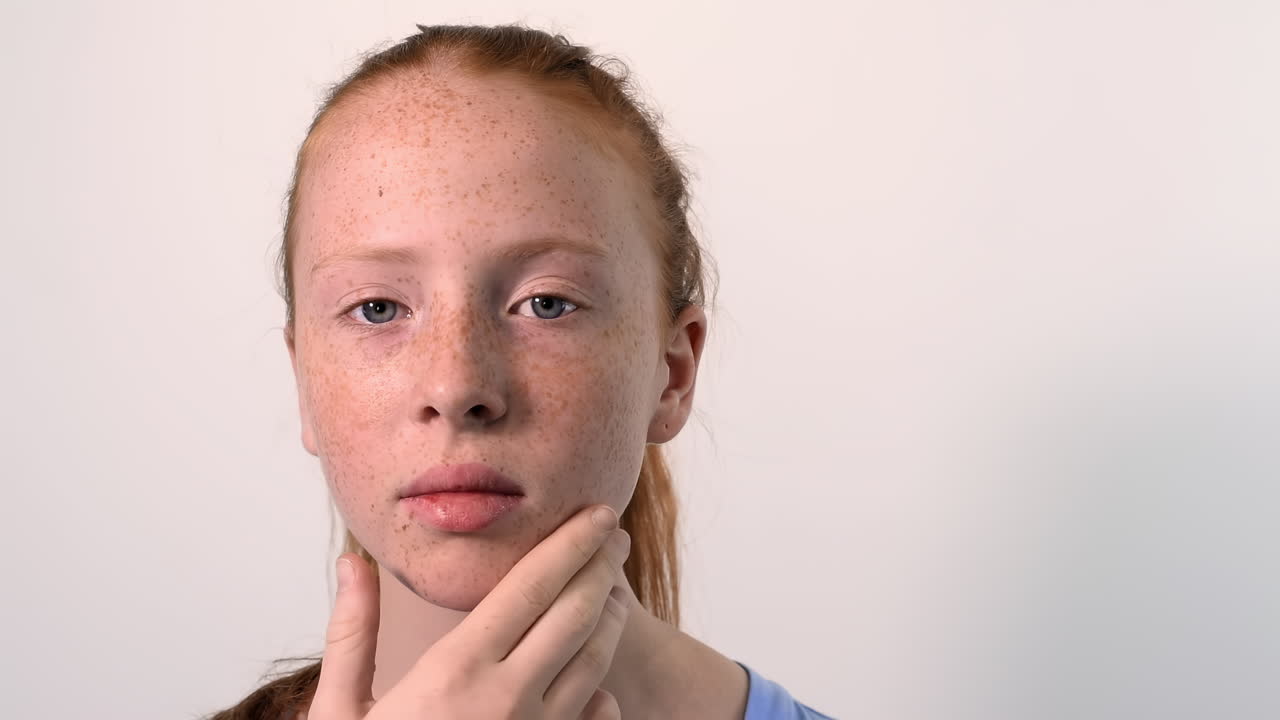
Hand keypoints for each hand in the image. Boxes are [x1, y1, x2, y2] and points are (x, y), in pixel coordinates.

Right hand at [305, 504, 632, 719]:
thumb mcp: (340, 712)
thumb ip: (354, 632)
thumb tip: (353, 559)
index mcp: (455, 671)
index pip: (531, 586)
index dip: (572, 543)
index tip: (598, 513)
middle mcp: (506, 699)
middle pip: (577, 614)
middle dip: (603, 566)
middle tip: (616, 536)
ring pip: (595, 661)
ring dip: (610, 616)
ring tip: (613, 587)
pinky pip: (593, 717)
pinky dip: (601, 687)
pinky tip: (596, 670)